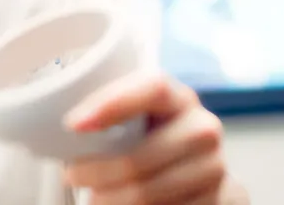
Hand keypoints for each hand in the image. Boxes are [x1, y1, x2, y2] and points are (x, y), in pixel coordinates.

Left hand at [63, 74, 227, 204]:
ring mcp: (212, 167)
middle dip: (95, 172)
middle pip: (138, 157)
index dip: (112, 104)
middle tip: (71, 175)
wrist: (195, 166)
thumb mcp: (137, 113)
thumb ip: (111, 107)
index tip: (74, 125)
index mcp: (178, 96)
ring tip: (91, 197)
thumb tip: (70, 123)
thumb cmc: (150, 132)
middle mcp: (201, 127)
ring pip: (146, 193)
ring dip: (108, 200)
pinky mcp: (213, 200)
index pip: (153, 88)